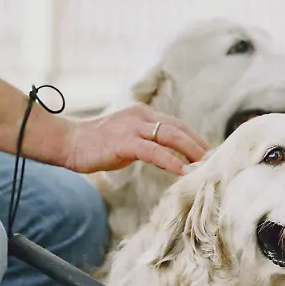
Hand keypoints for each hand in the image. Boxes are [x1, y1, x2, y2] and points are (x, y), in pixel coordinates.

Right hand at [59, 104, 209, 175]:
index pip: (176, 125)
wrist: (68, 142)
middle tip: (215, 161)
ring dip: (191, 151)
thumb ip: (146, 144)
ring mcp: (133, 127)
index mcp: (143, 114)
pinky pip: (154, 151)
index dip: (195, 138)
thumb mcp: (126, 140)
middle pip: (179, 129)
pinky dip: (170, 161)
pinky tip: (182, 171)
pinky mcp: (125, 142)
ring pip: (171, 136)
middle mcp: (141, 116)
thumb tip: (166, 157)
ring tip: (205, 166)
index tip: (209, 153)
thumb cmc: (95, 145)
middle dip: (199, 145)